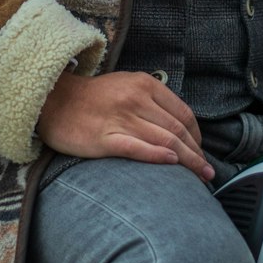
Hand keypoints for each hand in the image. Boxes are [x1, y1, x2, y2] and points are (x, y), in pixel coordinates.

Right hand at [37, 70, 214, 181]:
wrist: (54, 100)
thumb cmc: (92, 97)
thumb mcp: (126, 85)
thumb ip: (152, 100)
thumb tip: (178, 124)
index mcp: (145, 85)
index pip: (183, 113)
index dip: (197, 135)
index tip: (201, 151)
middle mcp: (136, 99)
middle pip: (177, 130)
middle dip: (197, 153)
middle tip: (208, 171)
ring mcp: (121, 119)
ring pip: (164, 141)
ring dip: (187, 161)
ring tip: (200, 177)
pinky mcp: (105, 138)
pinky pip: (137, 148)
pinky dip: (158, 156)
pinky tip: (172, 164)